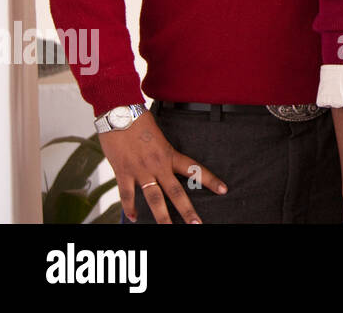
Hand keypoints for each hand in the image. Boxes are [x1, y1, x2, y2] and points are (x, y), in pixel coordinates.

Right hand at [98, 112, 227, 223]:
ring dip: (161, 216)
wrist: (119, 114)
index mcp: (169, 154)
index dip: (210, 180)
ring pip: (153, 199)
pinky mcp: (123, 172)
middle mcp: (158, 165)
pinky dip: (129, 208)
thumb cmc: (139, 121)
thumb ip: (162, 150)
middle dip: (187, 210)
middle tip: (196, 224)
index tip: (224, 190)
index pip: (194, 169)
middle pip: (176, 192)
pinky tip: (133, 219)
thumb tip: (164, 161)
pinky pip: (127, 195)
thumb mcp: (158, 135)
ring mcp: (140, 171)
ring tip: (168, 229)